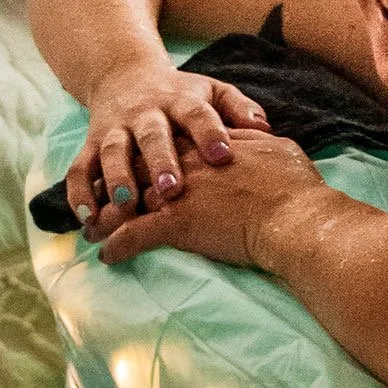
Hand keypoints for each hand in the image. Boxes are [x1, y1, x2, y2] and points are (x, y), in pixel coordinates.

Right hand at [66, 63, 268, 233]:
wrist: (123, 76)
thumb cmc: (180, 96)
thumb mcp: (211, 92)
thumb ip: (236, 107)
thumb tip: (265, 127)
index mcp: (180, 101)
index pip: (196, 114)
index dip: (209, 133)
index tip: (222, 156)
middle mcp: (145, 113)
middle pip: (151, 134)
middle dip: (160, 161)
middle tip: (172, 190)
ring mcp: (115, 128)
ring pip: (113, 151)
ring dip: (118, 178)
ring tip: (126, 206)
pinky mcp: (90, 144)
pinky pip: (80, 168)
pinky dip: (79, 194)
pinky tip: (88, 218)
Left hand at [94, 125, 322, 271]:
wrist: (295, 217)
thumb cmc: (294, 186)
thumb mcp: (276, 147)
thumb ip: (255, 137)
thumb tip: (257, 131)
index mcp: (205, 145)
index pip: (167, 144)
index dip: (148, 155)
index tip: (136, 163)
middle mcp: (184, 164)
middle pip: (136, 167)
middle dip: (116, 182)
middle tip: (101, 195)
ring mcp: (175, 193)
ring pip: (127, 202)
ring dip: (106, 217)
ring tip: (91, 230)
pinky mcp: (173, 224)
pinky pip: (133, 235)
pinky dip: (117, 246)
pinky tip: (106, 257)